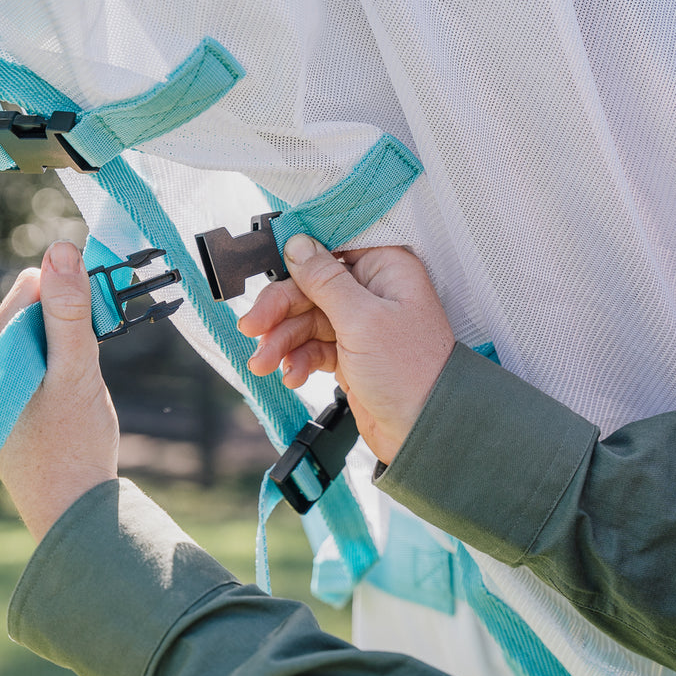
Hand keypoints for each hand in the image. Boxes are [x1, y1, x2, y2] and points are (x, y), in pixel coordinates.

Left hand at [0, 241, 119, 541]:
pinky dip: (62, 363)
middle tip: (89, 358)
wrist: (73, 515)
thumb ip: (68, 313)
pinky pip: (39, 359)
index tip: (97, 319)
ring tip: (81, 382)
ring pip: (37, 334)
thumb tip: (61, 248)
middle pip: (29, 309)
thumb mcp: (76, 373)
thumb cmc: (73, 447)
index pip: (26, 288)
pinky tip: (74, 392)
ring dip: (67, 342)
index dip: (67, 292)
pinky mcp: (13, 402)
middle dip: (67, 319)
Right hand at [238, 235, 453, 464]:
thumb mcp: (362, 319)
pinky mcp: (349, 353)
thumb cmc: (411, 373)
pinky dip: (297, 359)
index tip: (268, 269)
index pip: (331, 249)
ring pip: (305, 319)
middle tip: (252, 328)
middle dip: (278, 310)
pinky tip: (292, 375)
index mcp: (385, 270)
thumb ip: (325, 280)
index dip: (298, 257)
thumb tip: (297, 244)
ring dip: (280, 341)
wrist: (423, 432)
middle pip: (309, 286)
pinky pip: (311, 347)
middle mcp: (372, 291)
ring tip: (264, 363)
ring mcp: (359, 324)